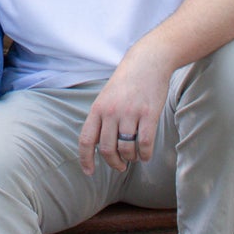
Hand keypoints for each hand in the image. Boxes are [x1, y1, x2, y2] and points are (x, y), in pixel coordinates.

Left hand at [78, 43, 172, 175]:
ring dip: (130, 158)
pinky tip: (145, 154)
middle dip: (114, 163)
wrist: (148, 61)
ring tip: (133, 156)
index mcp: (98, 108)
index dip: (85, 159)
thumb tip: (99, 145)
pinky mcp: (148, 114)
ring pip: (126, 149)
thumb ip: (102, 118)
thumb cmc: (127, 81)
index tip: (89, 172)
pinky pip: (144, 144)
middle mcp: (111, 112)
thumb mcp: (106, 96)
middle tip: (120, 166)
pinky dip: (144, 154)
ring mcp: (130, 113)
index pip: (86, 140)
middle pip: (107, 150)